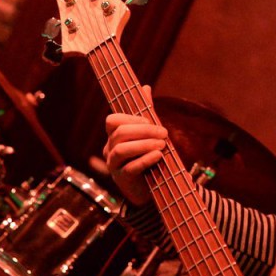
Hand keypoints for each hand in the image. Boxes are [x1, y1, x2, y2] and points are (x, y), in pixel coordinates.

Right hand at [103, 85, 166, 205]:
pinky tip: (159, 156)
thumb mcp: (148, 134)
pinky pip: (130, 167)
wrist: (150, 189)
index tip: (150, 120)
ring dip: (145, 144)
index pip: (112, 121)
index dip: (131, 118)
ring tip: (163, 145)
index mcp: (114, 137)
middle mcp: (110, 150)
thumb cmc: (148, 158)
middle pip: (120, 133)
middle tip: (165, 133)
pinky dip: (146, 159)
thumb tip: (146, 86)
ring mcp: (114, 166)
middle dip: (144, 131)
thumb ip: (146, 112)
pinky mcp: (123, 180)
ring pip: (122, 150)